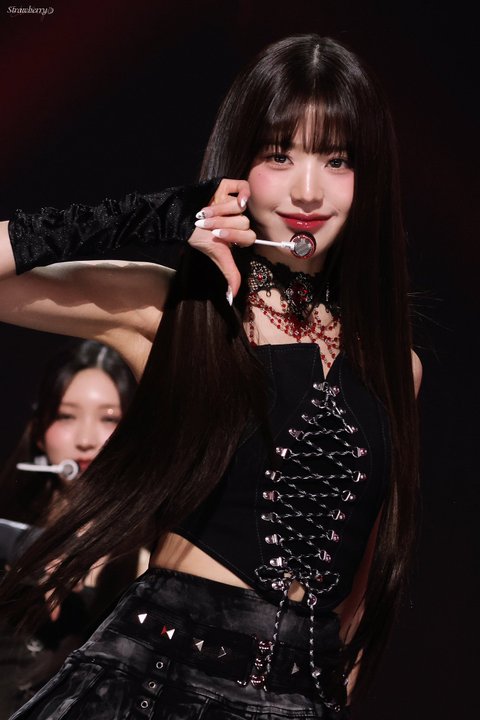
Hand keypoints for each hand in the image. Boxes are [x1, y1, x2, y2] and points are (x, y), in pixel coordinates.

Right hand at [188, 179, 254, 299]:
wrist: (179, 218)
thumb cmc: (198, 237)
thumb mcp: (216, 256)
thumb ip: (229, 273)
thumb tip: (232, 297)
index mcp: (238, 235)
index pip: (249, 237)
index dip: (234, 237)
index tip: (217, 237)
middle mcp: (238, 218)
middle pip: (244, 223)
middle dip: (222, 225)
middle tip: (207, 225)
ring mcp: (234, 202)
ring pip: (240, 208)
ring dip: (220, 211)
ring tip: (205, 213)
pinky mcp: (228, 187)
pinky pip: (245, 187)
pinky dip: (242, 193)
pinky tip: (236, 200)